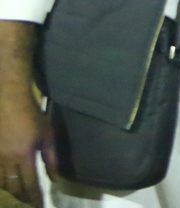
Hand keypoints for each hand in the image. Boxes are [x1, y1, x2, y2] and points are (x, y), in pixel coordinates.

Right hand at [0, 86, 55, 206]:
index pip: (31, 184)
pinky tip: (8, 180)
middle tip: (31, 200)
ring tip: (21, 191)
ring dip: (12, 190)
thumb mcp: (47, 136)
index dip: (35, 198)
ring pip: (1, 183)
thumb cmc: (33, 116)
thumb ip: (51, 159)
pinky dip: (2, 181)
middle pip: (13, 187)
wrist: (9, 102)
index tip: (40, 206)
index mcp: (24, 156)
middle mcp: (7, 160)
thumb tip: (54, 179)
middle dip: (23, 196)